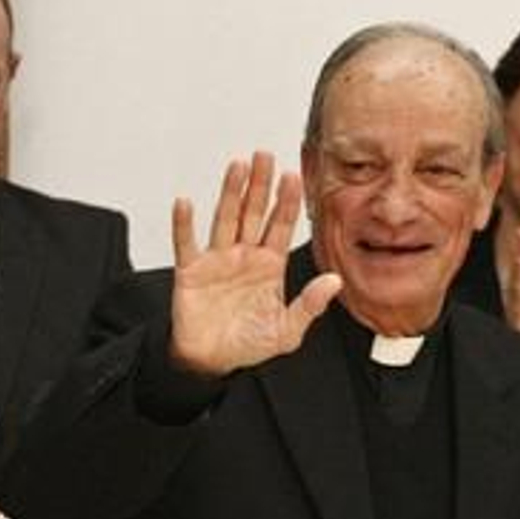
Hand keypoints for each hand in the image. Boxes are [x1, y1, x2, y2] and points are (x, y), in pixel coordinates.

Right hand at [170, 151, 342, 376]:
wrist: (212, 363)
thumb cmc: (248, 344)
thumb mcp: (287, 330)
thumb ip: (310, 305)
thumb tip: (335, 282)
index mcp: (270, 265)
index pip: (281, 225)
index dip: (287, 202)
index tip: (294, 175)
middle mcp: (245, 255)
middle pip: (254, 212)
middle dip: (260, 184)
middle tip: (265, 155)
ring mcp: (217, 260)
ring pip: (225, 218)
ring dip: (231, 193)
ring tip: (237, 166)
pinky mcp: (191, 271)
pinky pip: (187, 243)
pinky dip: (184, 224)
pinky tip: (185, 203)